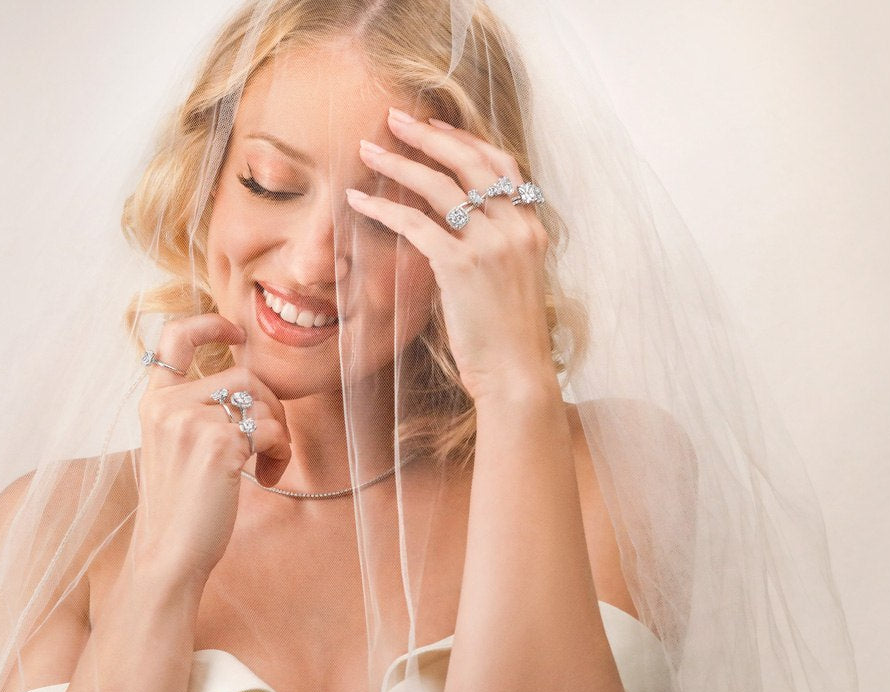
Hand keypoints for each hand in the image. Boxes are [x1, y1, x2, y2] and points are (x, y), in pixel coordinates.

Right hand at [133, 314, 292, 585]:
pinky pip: (272, 430)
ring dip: (279, 432)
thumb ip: (195, 413)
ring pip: (262, 400)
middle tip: (269, 444)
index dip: (208, 324)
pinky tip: (265, 479)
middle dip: (270, 405)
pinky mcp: (219, 444)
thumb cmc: (181, 509)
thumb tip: (249, 388)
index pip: (173, 337)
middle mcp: (167, 405)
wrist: (169, 555)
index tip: (235, 333)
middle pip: (243, 374)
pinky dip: (280, 454)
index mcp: (153, 403)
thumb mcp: (174, 449)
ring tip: (266, 465)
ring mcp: (191, 421)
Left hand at [344, 107, 558, 401]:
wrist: (517, 376)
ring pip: (440, 185)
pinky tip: (358, 201)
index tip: (437, 127)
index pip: (502, 164)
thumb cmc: (507, 337)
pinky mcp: (462, 267)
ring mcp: (492, 245)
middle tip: (396, 118)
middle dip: (430, 135)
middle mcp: (516, 228)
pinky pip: (416, 224)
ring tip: (368, 149)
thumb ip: (490, 249)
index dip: (467, 140)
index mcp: (531, 228)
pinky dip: (384, 207)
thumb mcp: (510, 282)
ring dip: (400, 162)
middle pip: (470, 162)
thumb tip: (453, 232)